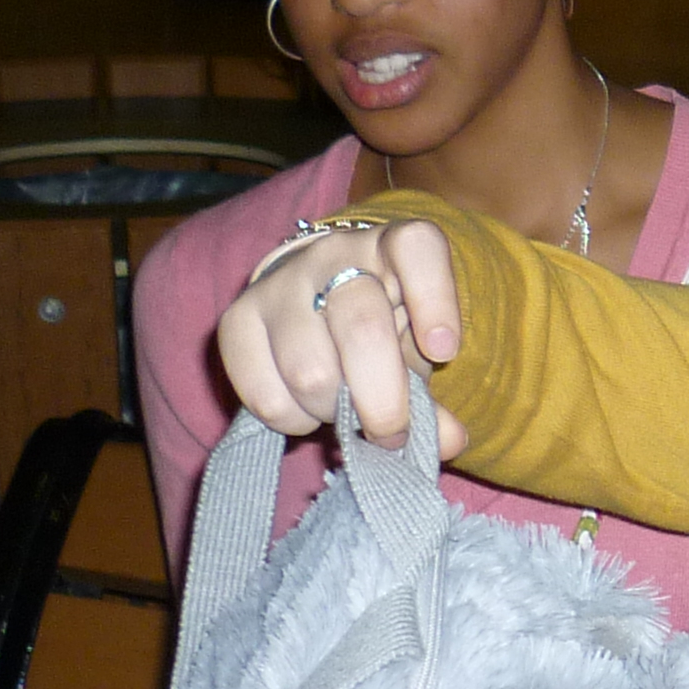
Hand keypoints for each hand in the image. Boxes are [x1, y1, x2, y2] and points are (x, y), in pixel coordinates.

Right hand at [216, 221, 469, 453]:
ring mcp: (280, 284)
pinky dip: (292, 421)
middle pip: (361, 329)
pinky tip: (306, 410)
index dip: (434, 299)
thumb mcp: (416, 351)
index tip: (444, 352)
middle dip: (383, 401)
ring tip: (344, 413)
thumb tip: (451, 442)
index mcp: (394, 247)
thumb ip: (434, 397)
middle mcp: (335, 254)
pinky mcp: (237, 320)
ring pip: (311, 372)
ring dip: (333, 414)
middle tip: (391, 433)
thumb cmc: (381, 328)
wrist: (312, 298)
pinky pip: (264, 394)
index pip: (415, 248)